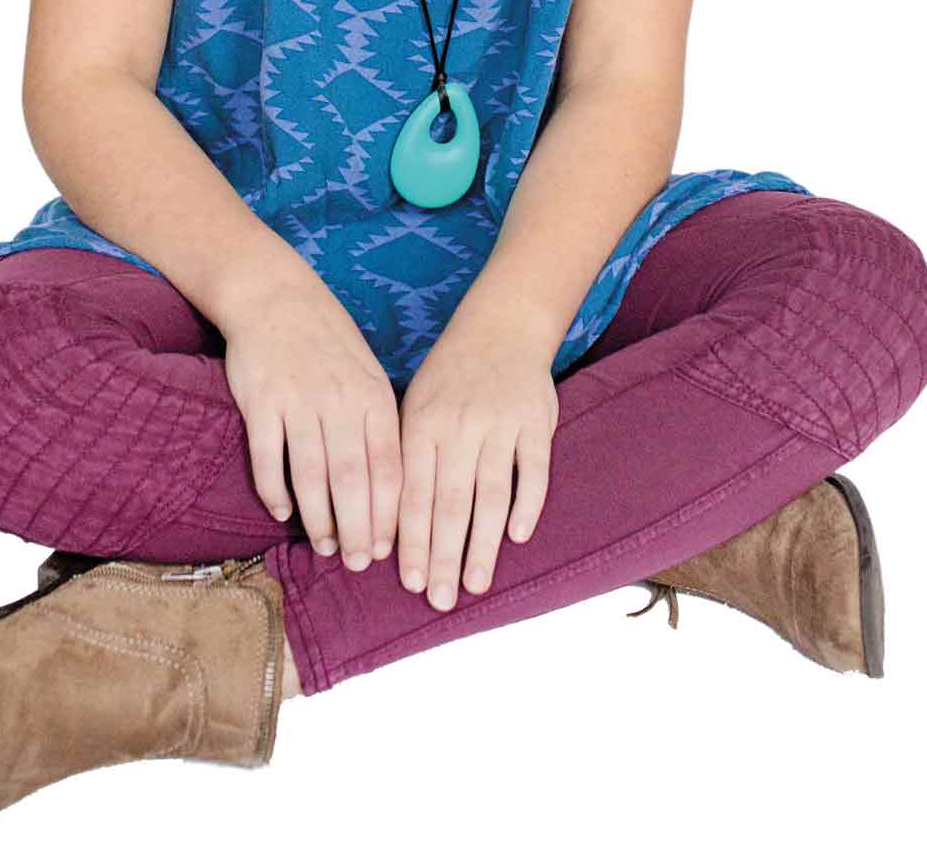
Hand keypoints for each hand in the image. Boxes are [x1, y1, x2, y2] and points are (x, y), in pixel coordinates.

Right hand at [219, 263, 402, 571]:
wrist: (274, 295)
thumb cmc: (327, 340)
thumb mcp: (366, 371)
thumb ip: (377, 421)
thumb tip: (392, 484)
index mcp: (373, 395)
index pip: (389, 466)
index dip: (390, 513)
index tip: (391, 549)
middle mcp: (340, 400)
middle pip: (352, 479)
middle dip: (359, 528)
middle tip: (360, 564)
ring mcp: (299, 400)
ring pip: (312, 474)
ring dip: (319, 518)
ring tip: (326, 547)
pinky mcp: (261, 402)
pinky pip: (269, 458)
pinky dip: (275, 490)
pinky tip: (282, 513)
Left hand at [395, 315, 558, 610]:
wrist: (502, 328)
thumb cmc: (449, 376)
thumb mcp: (414, 404)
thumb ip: (406, 458)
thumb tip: (389, 525)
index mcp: (422, 423)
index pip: (414, 493)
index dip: (412, 540)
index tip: (410, 582)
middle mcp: (460, 426)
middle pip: (451, 503)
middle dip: (443, 555)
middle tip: (440, 599)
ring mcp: (501, 424)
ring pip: (491, 495)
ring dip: (482, 544)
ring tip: (475, 584)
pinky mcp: (536, 423)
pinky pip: (533, 471)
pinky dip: (527, 506)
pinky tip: (517, 538)